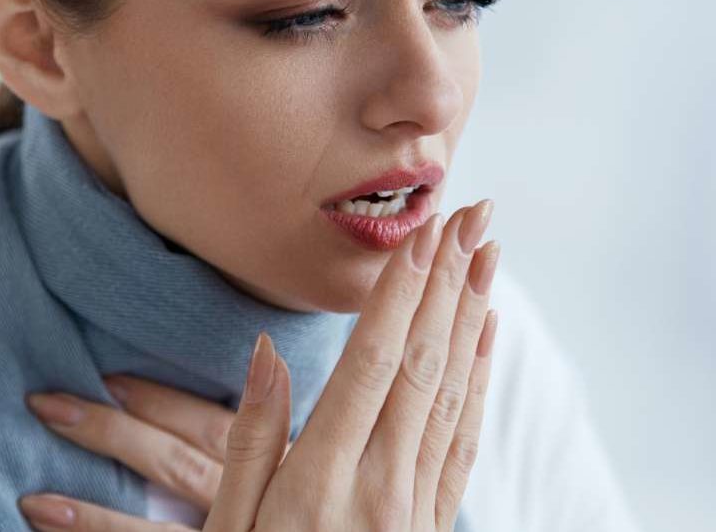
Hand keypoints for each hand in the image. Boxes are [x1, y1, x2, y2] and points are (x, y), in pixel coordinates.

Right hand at [19, 200, 499, 530]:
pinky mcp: (431, 523)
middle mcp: (383, 487)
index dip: (401, 295)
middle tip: (473, 216)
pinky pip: (463, 440)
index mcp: (323, 482)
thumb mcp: (228, 530)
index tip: (424, 234)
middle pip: (426, 365)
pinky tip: (484, 341)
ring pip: (453, 394)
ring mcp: (416, 508)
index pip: (374, 365)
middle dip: (449, 283)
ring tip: (487, 257)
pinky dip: (477, 381)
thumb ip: (252, 442)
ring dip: (471, 317)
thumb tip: (267, 355)